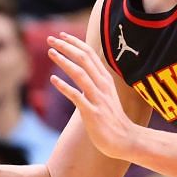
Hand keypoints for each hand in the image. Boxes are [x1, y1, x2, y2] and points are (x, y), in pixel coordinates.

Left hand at [46, 31, 140, 160]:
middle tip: (51, 38)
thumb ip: (95, 83)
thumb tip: (83, 72)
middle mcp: (102, 86)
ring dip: (64, 61)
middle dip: (67, 47)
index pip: (90, 55)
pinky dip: (64, 87)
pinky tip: (53, 80)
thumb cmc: (113, 119)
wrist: (125, 140)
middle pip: (84, 59)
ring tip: (50, 52)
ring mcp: (98, 99)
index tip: (62, 36)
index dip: (75, 43)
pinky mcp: (92, 113)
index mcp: (105, 80)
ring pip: (80, 74)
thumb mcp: (106, 95)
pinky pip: (77, 96)